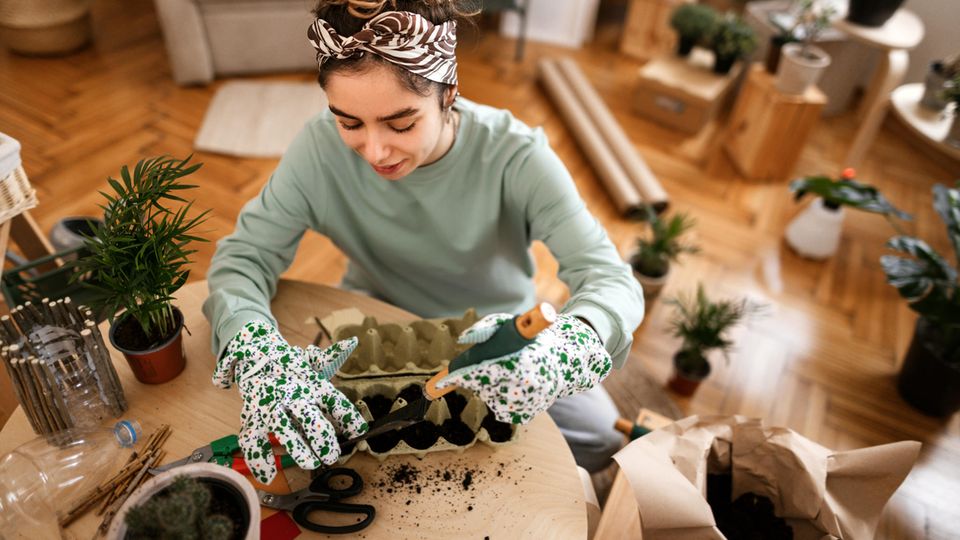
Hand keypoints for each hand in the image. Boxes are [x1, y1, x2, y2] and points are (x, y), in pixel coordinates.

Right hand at [213, 320, 366, 482]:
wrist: (254, 355)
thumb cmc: (291, 366)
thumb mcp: (314, 364)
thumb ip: (333, 360)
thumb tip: (351, 343)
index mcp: (312, 382)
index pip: (334, 401)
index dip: (348, 417)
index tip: (359, 432)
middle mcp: (292, 393)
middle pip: (309, 416)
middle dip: (322, 437)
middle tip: (332, 455)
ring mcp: (271, 405)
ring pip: (282, 427)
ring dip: (296, 447)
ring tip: (310, 463)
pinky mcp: (252, 416)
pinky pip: (253, 439)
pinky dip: (258, 459)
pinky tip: (269, 475)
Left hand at [436, 313, 611, 423]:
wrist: (567, 360)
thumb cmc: (534, 339)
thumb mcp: (511, 323)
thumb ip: (488, 327)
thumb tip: (464, 339)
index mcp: (519, 361)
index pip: (480, 372)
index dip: (458, 376)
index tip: (435, 385)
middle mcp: (523, 385)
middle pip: (480, 385)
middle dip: (477, 374)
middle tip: (491, 363)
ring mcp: (524, 403)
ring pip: (487, 396)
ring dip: (489, 384)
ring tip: (510, 371)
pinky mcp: (522, 415)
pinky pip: (497, 406)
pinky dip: (499, 396)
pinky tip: (514, 384)